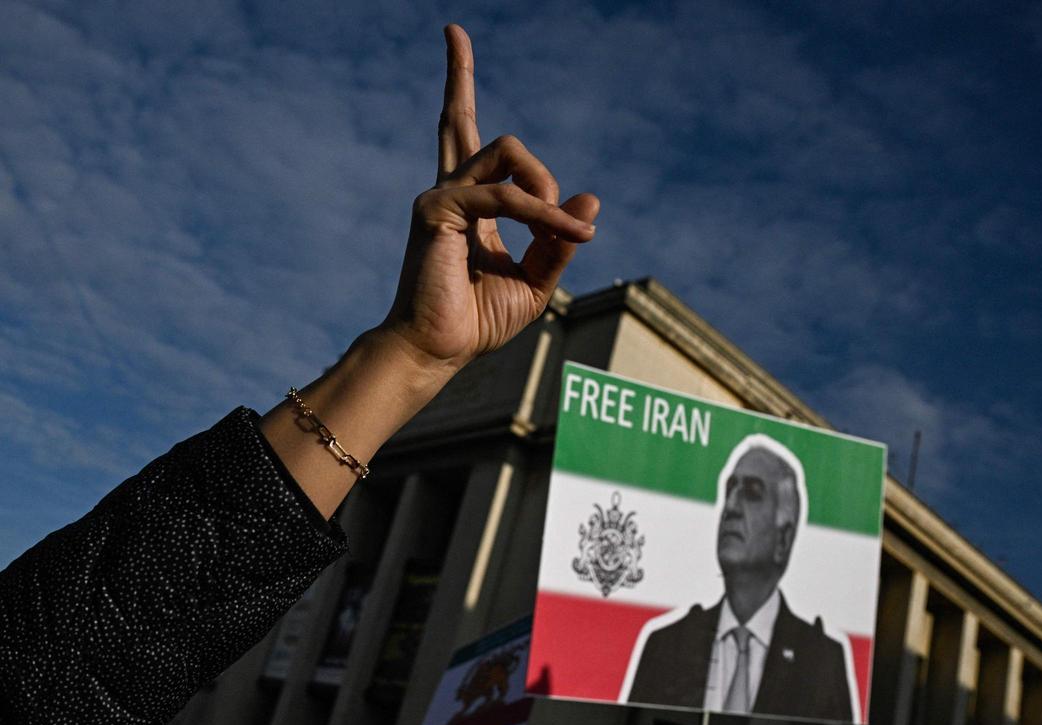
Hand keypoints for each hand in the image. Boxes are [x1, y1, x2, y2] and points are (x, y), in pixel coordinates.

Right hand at [382, 24, 599, 372]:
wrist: (438, 351)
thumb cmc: (478, 320)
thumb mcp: (535, 280)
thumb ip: (558, 240)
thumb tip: (590, 201)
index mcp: (470, 205)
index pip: (465, 136)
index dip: (458, 84)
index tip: (455, 43)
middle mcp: (450, 192)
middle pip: (460, 119)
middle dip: (460, 73)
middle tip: (462, 48)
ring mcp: (440, 198)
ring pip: (507, 153)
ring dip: (548, 193)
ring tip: (570, 233)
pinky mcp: (437, 211)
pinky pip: (507, 197)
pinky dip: (542, 214)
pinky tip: (565, 235)